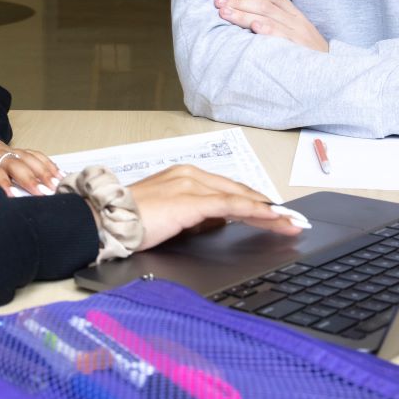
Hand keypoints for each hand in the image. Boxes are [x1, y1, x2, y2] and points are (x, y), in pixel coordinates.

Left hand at [0, 123, 61, 196]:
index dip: (2, 182)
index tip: (11, 196)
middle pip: (15, 164)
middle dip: (30, 179)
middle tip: (43, 194)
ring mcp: (5, 149)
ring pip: (28, 158)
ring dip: (43, 171)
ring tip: (56, 185)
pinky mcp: (11, 149)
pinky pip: (32, 154)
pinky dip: (46, 163)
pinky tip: (57, 173)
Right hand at [125, 165, 302, 249]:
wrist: (104, 221)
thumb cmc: (129, 221)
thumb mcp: (170, 216)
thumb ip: (195, 216)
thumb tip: (218, 222)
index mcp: (185, 176)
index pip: (230, 190)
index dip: (256, 202)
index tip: (278, 215)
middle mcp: (191, 175)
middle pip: (240, 192)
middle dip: (270, 207)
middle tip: (294, 220)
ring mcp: (191, 185)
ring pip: (240, 198)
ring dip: (269, 211)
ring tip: (290, 223)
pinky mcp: (190, 200)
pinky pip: (230, 205)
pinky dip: (254, 212)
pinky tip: (270, 218)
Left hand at [214, 0, 327, 51]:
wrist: (334, 76)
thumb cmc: (307, 56)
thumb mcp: (295, 36)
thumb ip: (275, 24)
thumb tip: (245, 20)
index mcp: (295, 15)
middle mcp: (297, 22)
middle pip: (266, 5)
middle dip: (239, 2)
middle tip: (218, 3)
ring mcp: (300, 35)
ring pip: (269, 17)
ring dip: (244, 14)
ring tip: (225, 13)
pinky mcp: (300, 50)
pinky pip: (283, 36)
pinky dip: (267, 30)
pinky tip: (253, 27)